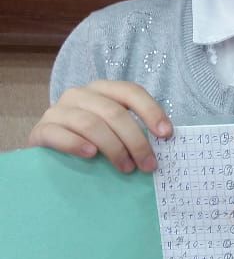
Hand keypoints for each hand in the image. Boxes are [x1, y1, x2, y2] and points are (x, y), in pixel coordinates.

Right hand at [28, 80, 172, 173]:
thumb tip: (164, 143)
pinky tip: (91, 156)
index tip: (166, 135)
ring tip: (126, 168)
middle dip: (136, 141)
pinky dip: (77, 145)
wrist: (48, 153)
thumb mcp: (112, 131)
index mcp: (102, 89)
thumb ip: (132, 131)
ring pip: (90, 124)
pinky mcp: (41, 130)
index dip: (151, 111)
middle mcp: (79, 94)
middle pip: (114, 113)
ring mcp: (58, 111)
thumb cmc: (88, 142)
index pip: (130, 92)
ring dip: (113, 148)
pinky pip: (59, 134)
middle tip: (148, 165)